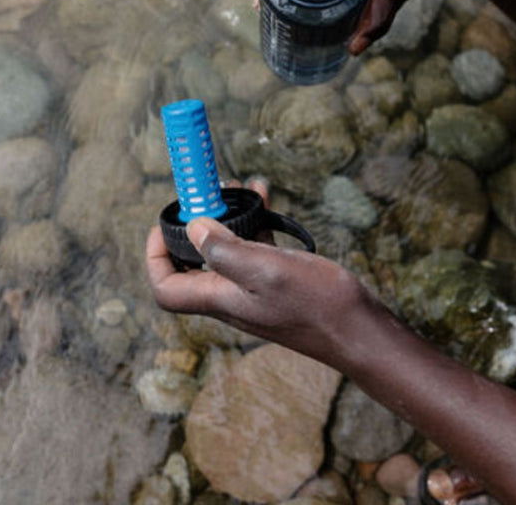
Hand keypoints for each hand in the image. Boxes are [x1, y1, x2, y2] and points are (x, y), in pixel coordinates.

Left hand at [145, 185, 369, 363]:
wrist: (358, 329)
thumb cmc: (316, 302)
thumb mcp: (266, 269)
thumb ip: (224, 250)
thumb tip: (193, 227)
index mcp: (220, 298)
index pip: (166, 288)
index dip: (156, 257)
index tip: (168, 223)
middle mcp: (230, 295)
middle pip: (192, 262)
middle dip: (194, 224)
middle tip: (209, 194)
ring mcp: (253, 288)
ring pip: (225, 249)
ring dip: (226, 217)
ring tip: (240, 187)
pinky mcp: (275, 280)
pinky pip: (254, 247)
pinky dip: (254, 221)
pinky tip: (264, 198)